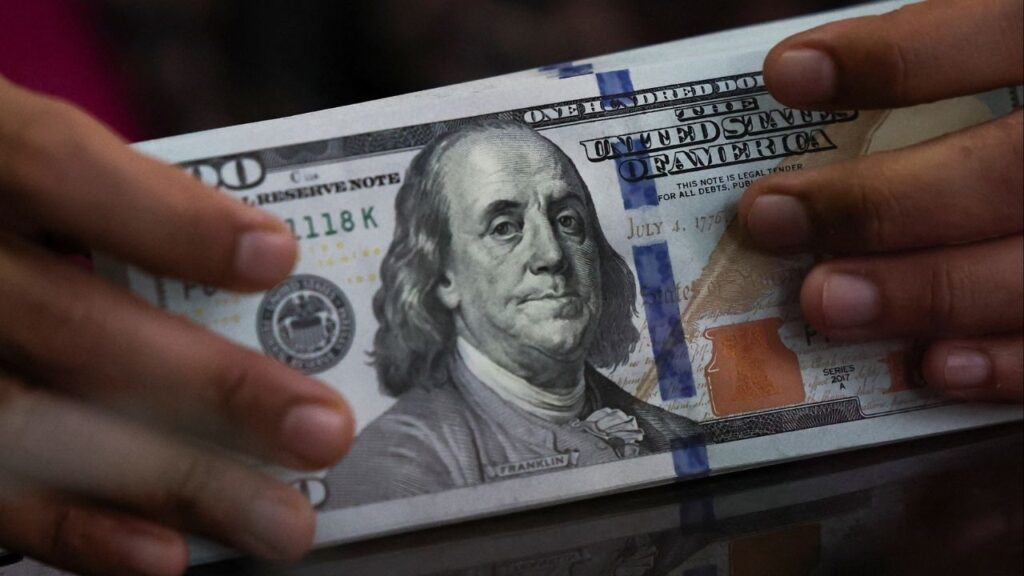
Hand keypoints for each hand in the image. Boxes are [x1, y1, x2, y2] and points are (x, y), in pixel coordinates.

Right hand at [0, 77, 353, 575]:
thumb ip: (117, 201)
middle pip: (71, 325)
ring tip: (280, 521)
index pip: (61, 172)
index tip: (279, 259)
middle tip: (325, 432)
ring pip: (34, 427)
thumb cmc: (1, 198)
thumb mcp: (29, 162)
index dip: (170, 219)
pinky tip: (165, 553)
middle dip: (213, 386)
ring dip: (174, 481)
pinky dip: (77, 529)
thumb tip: (265, 268)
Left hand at [740, 0, 1021, 401]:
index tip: (787, 75)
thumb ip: (976, 44)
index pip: (1009, 26)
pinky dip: (1013, 365)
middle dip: (884, 204)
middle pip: (1013, 171)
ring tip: (825, 304)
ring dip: (928, 293)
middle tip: (772, 216)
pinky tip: (933, 368)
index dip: (901, 56)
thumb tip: (833, 77)